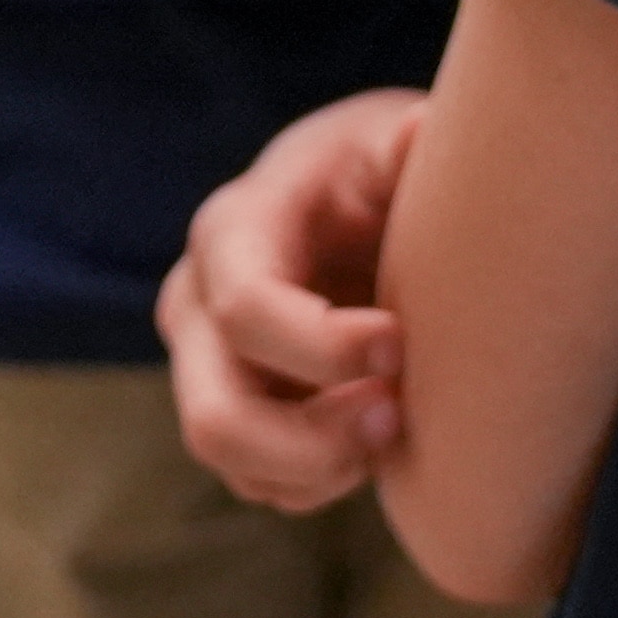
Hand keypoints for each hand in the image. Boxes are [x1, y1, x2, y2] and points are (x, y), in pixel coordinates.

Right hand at [159, 88, 430, 511]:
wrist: (349, 205)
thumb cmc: (375, 168)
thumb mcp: (390, 140)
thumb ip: (406, 141)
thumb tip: (420, 133)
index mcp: (232, 230)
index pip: (246, 310)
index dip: (325, 349)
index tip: (402, 346)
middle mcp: (197, 303)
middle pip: (216, 417)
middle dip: (313, 440)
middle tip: (398, 417)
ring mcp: (204, 366)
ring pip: (234, 462)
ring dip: (324, 467)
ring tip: (398, 424)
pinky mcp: (232, 411)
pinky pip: (261, 483)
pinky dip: (322, 483)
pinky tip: (374, 438)